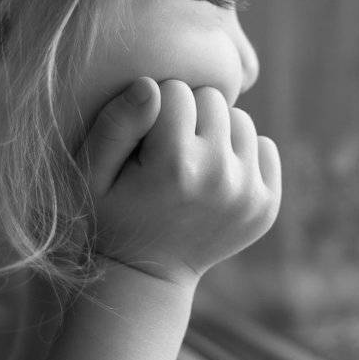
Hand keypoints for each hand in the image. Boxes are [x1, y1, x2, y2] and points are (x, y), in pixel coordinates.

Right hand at [78, 77, 280, 287]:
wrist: (145, 274)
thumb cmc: (111, 214)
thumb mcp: (91, 173)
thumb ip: (115, 124)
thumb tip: (149, 84)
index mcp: (174, 164)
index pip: (174, 89)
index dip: (156, 109)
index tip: (145, 140)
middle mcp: (218, 176)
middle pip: (212, 99)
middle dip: (189, 116)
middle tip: (169, 151)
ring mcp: (248, 193)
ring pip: (241, 119)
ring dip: (216, 133)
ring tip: (191, 163)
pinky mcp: (267, 204)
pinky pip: (265, 146)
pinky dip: (243, 154)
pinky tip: (215, 177)